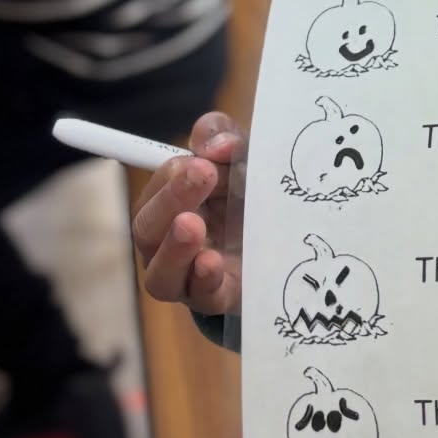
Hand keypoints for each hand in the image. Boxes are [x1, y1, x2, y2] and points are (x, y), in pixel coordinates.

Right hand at [131, 112, 245, 314]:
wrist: (290, 242)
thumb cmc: (253, 195)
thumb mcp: (243, 157)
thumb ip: (225, 138)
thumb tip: (215, 144)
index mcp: (173, 202)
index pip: (155, 188)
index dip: (170, 176)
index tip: (200, 162)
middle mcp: (170, 241)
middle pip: (147, 228)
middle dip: (171, 200)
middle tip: (203, 175)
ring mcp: (190, 276)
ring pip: (160, 272)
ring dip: (174, 248)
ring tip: (191, 225)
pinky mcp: (218, 299)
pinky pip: (200, 298)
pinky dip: (203, 280)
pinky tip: (212, 262)